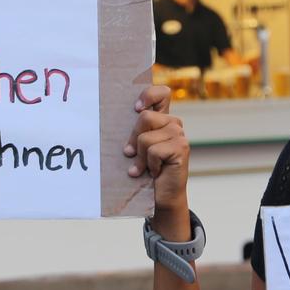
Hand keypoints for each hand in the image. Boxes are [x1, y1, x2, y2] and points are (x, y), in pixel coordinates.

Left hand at [123, 84, 189, 218]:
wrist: (161, 196)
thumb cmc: (145, 171)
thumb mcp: (136, 148)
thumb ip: (133, 132)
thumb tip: (108, 120)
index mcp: (162, 119)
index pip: (162, 93)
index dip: (149, 94)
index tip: (136, 108)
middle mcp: (173, 124)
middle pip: (145, 117)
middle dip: (133, 139)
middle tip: (132, 155)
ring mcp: (179, 135)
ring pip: (146, 138)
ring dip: (140, 157)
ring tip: (144, 168)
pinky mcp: (181, 148)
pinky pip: (154, 150)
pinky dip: (149, 164)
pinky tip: (155, 172)